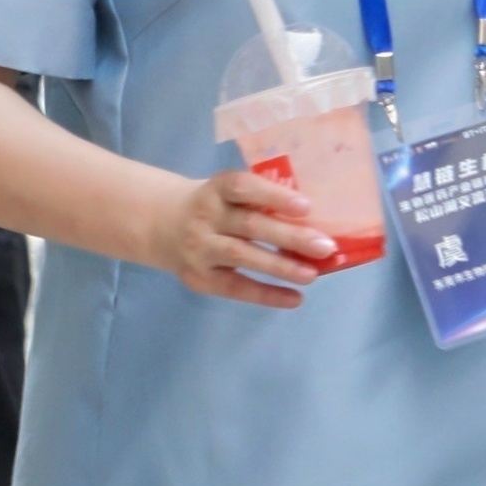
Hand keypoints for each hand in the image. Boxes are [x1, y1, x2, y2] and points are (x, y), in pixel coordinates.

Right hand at [145, 166, 337, 306]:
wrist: (160, 223)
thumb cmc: (215, 204)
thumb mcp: (229, 193)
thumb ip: (262, 200)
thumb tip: (315, 221)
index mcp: (217, 189)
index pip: (244, 187)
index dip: (274, 196)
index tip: (306, 207)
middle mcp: (206, 217)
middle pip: (250, 226)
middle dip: (290, 237)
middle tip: (325, 247)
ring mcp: (200, 248)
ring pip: (241, 256)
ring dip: (279, 267)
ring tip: (311, 275)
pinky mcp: (198, 277)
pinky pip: (234, 287)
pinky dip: (265, 294)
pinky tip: (294, 298)